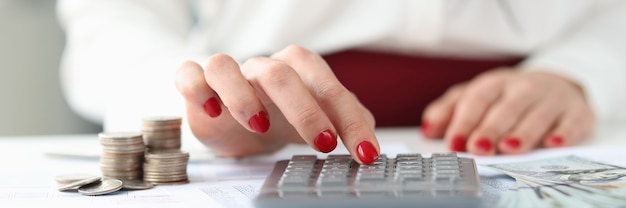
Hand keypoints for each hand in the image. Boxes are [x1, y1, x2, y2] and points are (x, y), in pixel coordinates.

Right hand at [175, 45, 379, 163]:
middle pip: (282, 72)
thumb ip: (346, 121)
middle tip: (324, 143)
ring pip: (227, 67)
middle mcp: (263, 68)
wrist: (239, 122)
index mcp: (299, 71)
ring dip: (243, 96)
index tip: (366, 153)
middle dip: (306, 109)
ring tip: (260, 126)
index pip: (328, 87)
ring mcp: (229, 75)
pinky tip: (211, 111)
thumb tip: (372, 134)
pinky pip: (190, 74)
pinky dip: (197, 88)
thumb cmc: (282, 116)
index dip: (350, 119)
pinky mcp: (197, 86)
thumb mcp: (318, 120)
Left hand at [421, 68, 594, 154]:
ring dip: (523, 131)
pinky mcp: (577, 111)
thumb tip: (427, 129)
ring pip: (536, 114)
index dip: (464, 122)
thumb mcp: (475, 97)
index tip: (454, 143)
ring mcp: (551, 98)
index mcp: (494, 83)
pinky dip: (565, 132)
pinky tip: (554, 144)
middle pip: (505, 108)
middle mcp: (523, 87)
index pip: (476, 100)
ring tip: (510, 147)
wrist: (556, 83)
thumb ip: (449, 111)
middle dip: (490, 129)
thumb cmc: (506, 97)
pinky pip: (572, 121)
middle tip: (478, 148)